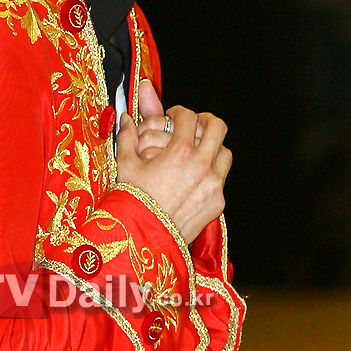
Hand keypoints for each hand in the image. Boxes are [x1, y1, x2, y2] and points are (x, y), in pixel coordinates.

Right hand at [116, 88, 230, 243]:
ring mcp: (213, 185)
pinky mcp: (218, 202)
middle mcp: (202, 165)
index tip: (173, 115)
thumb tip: (125, 118)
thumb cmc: (131, 201)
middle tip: (195, 124)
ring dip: (213, 147)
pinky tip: (196, 177)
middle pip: (218, 127)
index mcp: (179, 152)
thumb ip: (126, 137)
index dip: (179, 111)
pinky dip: (212, 173)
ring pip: (225, 152)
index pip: (189, 117)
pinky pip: (222, 179)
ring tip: (199, 151)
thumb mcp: (125, 165)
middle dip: (206, 121)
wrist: (144, 239)